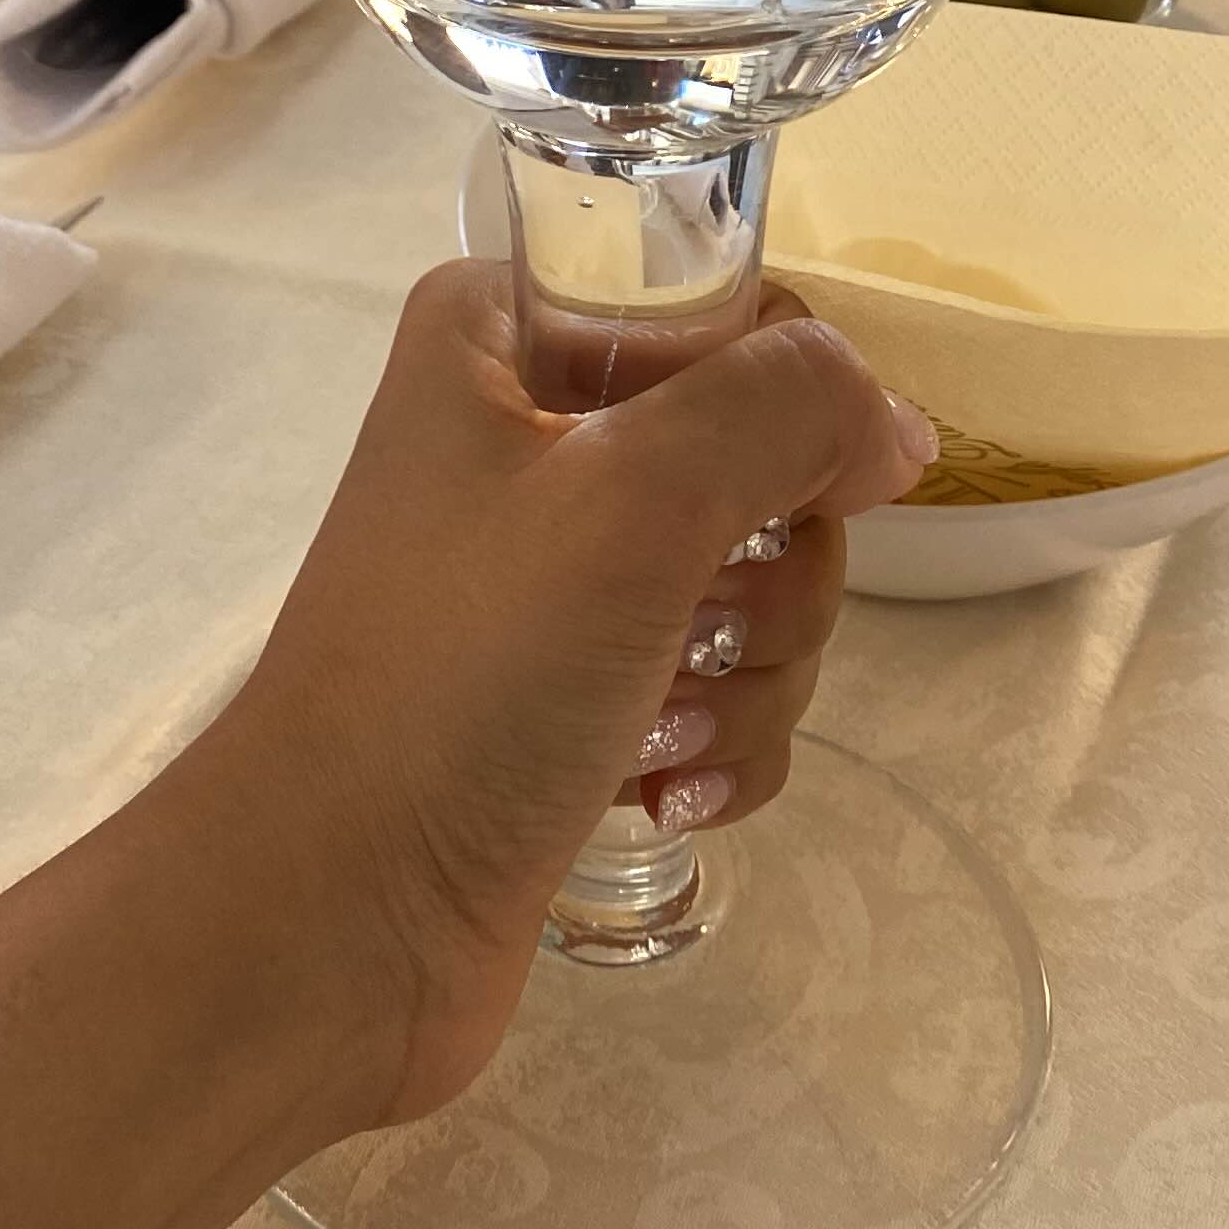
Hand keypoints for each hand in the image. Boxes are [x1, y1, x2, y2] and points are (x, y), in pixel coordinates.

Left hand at [188, 259, 935, 1129]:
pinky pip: (721, 685)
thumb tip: (896, 427)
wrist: (332, 919)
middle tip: (696, 635)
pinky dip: (718, 743)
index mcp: (504, 334)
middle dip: (768, 573)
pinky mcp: (575, 696)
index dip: (782, 411)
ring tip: (654, 739)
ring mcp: (551, 575)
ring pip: (756, 583)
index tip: (781, 499)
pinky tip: (659, 794)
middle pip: (762, 459)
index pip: (727, 309)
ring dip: (745, 675)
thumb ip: (788, 413)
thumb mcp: (636, 497)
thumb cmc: (465, 676)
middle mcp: (525, 435)